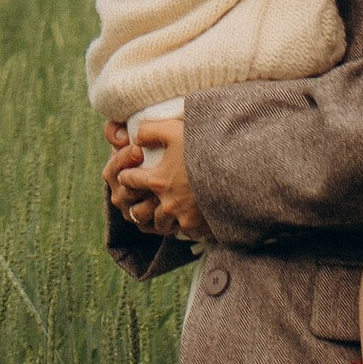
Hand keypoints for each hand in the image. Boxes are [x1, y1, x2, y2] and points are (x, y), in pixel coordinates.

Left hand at [105, 114, 207, 243]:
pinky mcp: (201, 227)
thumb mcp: (173, 130)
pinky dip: (187, 228)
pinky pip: (188, 232)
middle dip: (141, 207)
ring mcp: (184, 217)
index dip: (126, 176)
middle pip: (142, 212)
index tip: (126, 174)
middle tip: (143, 202)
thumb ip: (150, 131)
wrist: (236, 170)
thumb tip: (136, 136)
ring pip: (164, 226)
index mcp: (157, 181)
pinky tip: (191, 220)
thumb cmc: (203, 148)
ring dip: (163, 220)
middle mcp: (167, 203)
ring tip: (166, 214)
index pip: (129, 180)